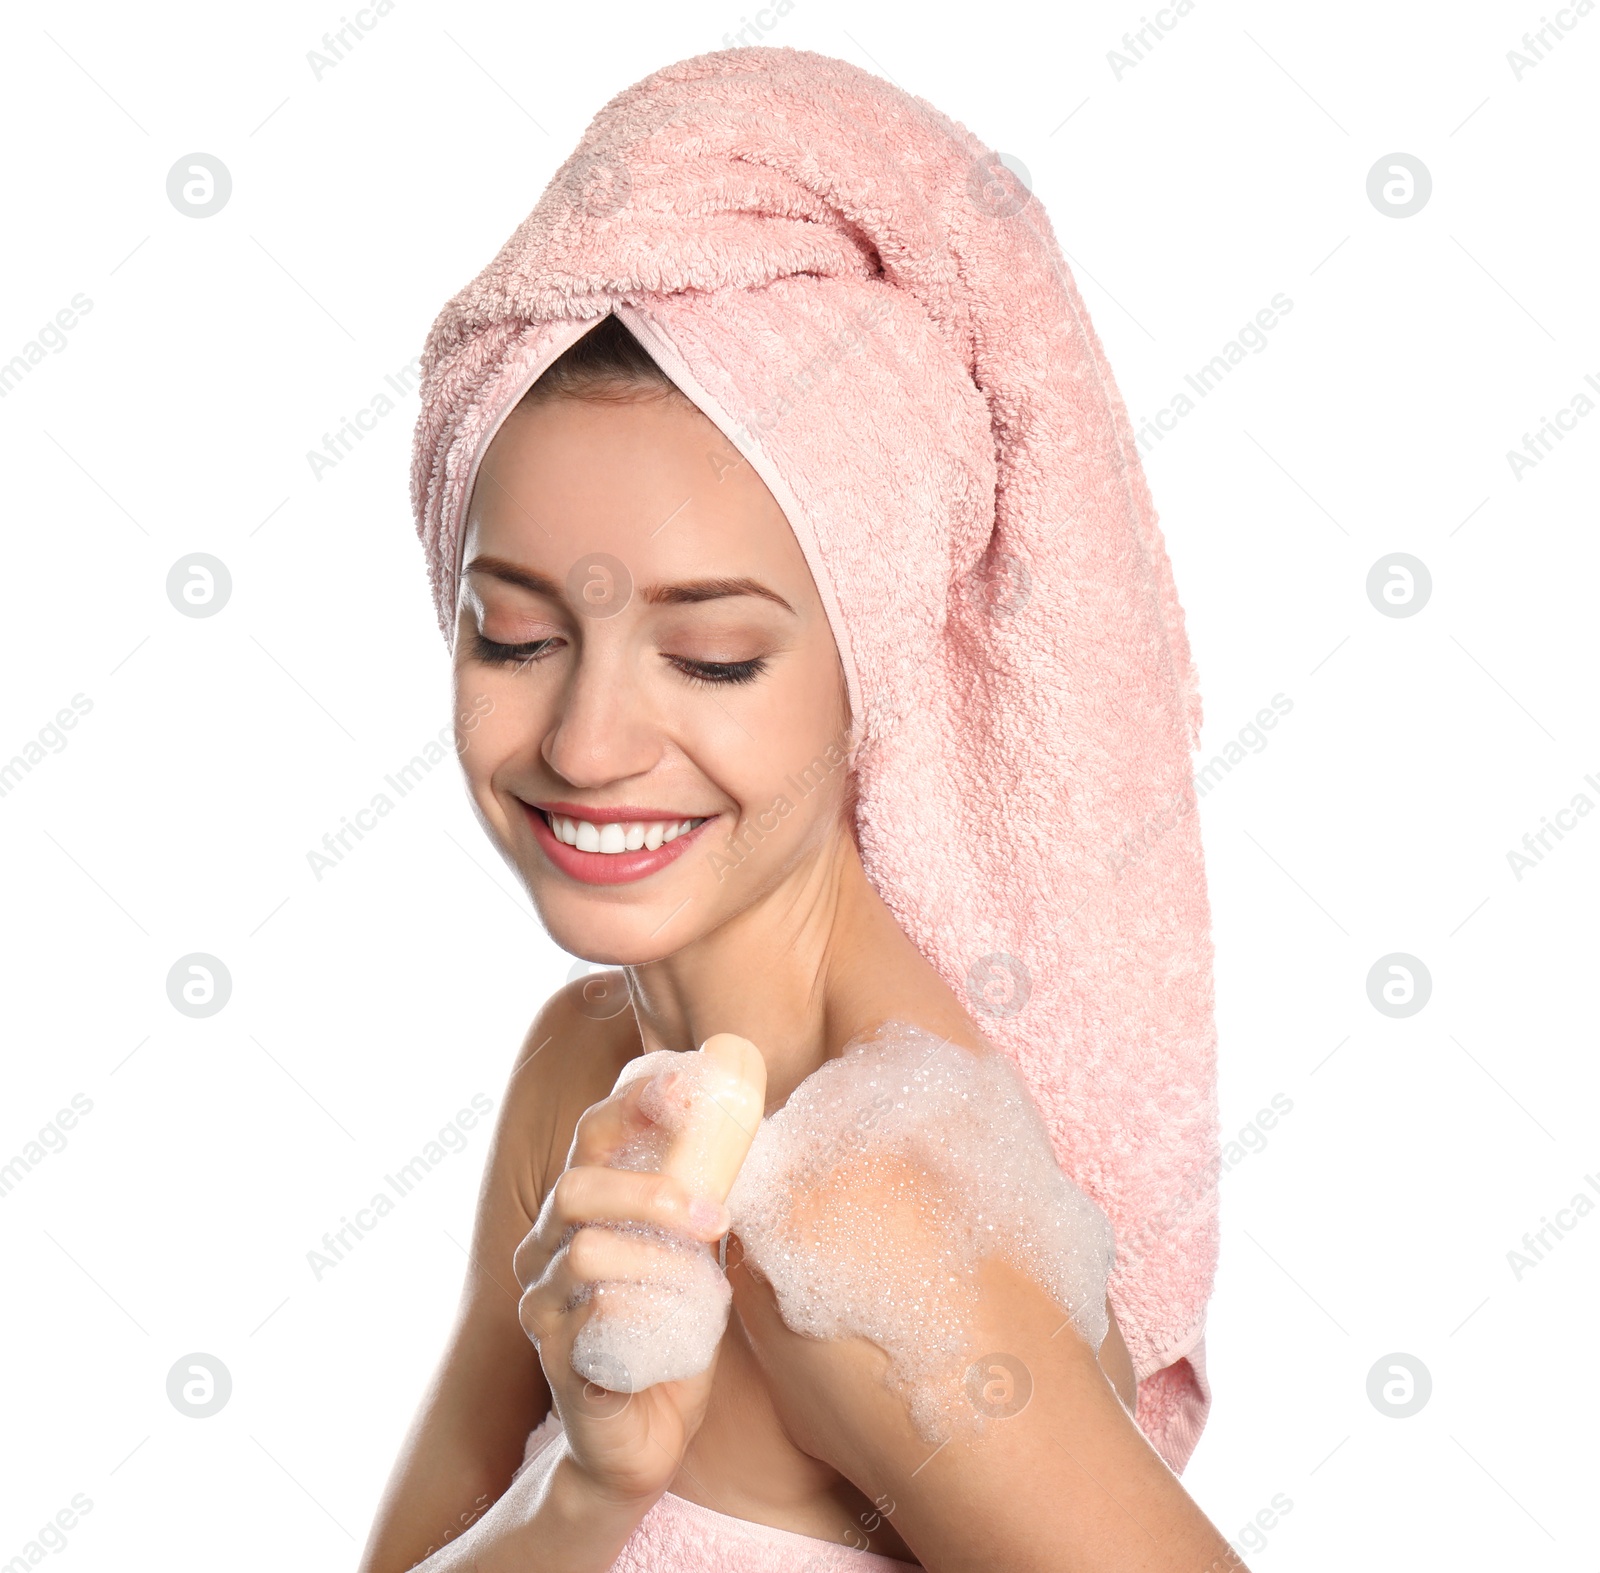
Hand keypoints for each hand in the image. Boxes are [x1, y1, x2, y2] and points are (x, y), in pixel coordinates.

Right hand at [512, 1074, 732, 1505]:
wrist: (644, 1441)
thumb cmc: (670, 1335)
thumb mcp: (693, 1256)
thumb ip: (703, 1200)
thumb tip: (753, 1131)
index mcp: (580, 1212)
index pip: (592, 1135)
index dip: (634, 1102)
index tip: (687, 1086)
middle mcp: (546, 1250)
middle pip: (575, 1187)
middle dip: (650, 1192)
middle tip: (715, 1215)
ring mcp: (544, 1307)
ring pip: (586, 1254)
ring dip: (659, 1263)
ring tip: (703, 1288)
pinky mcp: (557, 1364)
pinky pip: (593, 1322)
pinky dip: (644, 1316)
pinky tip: (675, 1332)